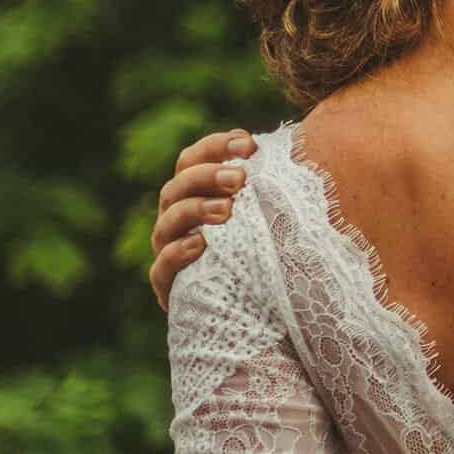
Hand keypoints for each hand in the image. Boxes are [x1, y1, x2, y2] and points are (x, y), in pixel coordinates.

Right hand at [148, 128, 254, 311]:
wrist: (261, 308)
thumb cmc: (268, 247)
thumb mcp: (271, 212)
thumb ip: (270, 183)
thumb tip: (292, 148)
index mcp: (197, 193)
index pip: (193, 159)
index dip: (216, 147)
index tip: (250, 145)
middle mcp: (178, 218)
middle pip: (179, 186)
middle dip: (207, 176)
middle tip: (239, 178)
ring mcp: (169, 250)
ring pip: (168, 222)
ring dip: (195, 210)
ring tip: (227, 209)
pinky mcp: (170, 287)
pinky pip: (161, 269)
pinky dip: (177, 254)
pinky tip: (200, 245)